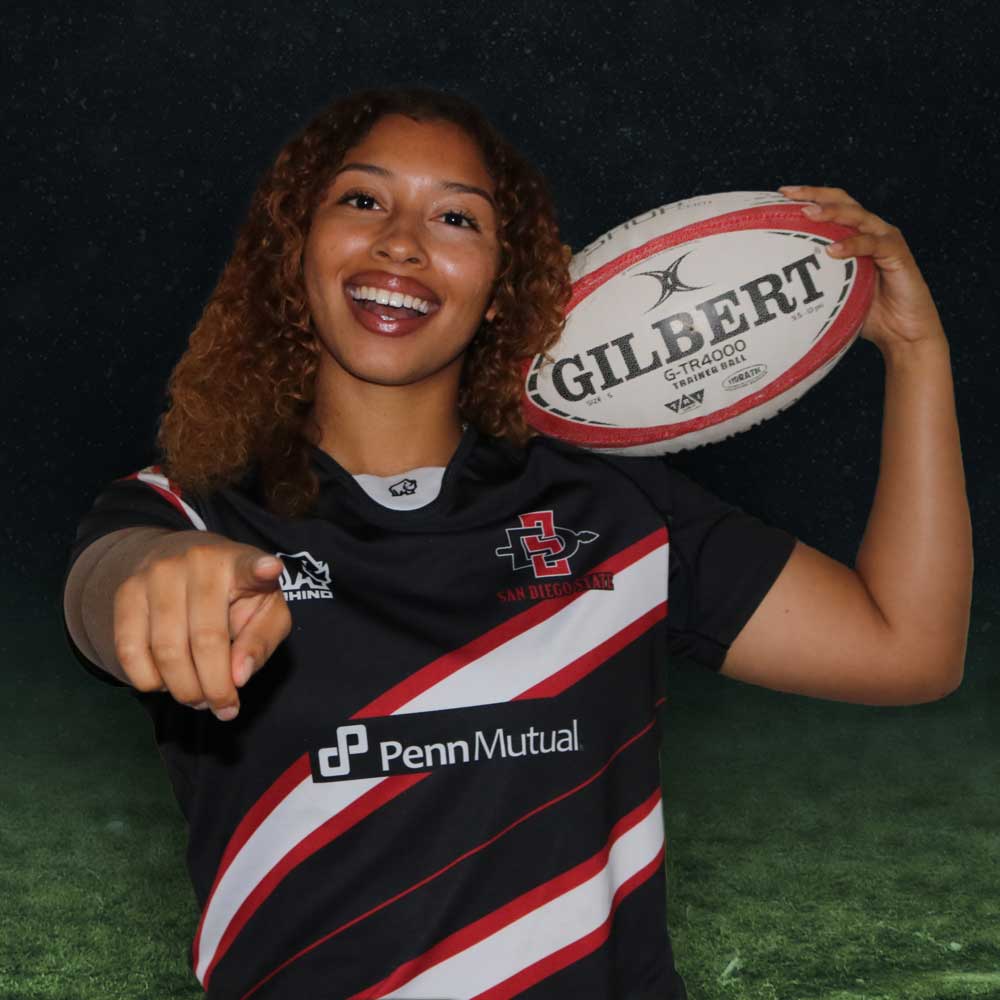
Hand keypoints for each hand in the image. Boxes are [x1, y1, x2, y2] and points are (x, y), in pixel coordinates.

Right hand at [113, 534, 291, 720]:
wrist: (183, 564)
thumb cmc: (236, 594)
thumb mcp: (265, 611)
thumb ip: (261, 642)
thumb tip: (237, 676)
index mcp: (240, 564)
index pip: (250, 565)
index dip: (261, 569)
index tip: (270, 569)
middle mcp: (197, 561)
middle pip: (205, 640)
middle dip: (215, 687)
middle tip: (224, 708)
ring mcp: (156, 574)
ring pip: (165, 651)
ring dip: (184, 689)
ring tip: (198, 698)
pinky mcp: (126, 592)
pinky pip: (129, 651)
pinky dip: (148, 680)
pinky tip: (166, 681)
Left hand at [777, 185, 945, 355]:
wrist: (903, 331)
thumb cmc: (868, 313)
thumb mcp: (833, 293)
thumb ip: (813, 282)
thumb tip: (775, 286)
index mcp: (856, 236)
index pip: (832, 207)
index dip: (809, 197)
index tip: (781, 195)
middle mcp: (871, 231)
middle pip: (843, 201)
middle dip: (816, 194)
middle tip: (790, 195)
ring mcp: (886, 239)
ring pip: (858, 216)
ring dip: (832, 213)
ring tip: (809, 214)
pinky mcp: (898, 254)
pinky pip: (874, 244)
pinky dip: (852, 245)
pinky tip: (833, 249)